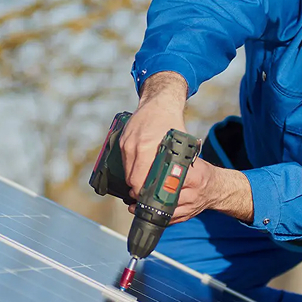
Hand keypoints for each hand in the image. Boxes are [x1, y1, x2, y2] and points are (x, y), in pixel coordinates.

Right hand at [120, 72, 186, 198]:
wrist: (159, 102)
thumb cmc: (171, 123)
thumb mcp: (179, 144)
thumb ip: (177, 163)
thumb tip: (177, 185)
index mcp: (147, 148)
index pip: (139, 180)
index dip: (143, 193)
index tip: (149, 198)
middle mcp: (134, 146)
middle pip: (131, 178)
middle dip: (138, 189)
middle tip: (147, 195)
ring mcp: (126, 143)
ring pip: (126, 171)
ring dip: (134, 178)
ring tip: (144, 184)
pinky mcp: (122, 140)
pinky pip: (124, 160)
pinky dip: (131, 167)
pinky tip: (140, 168)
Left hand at [126, 161, 255, 224]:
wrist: (217, 189)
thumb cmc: (201, 173)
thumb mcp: (191, 162)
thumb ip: (174, 160)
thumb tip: (151, 157)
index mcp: (194, 176)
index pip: (173, 179)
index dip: (157, 182)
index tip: (143, 181)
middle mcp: (192, 193)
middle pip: (167, 199)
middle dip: (149, 198)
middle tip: (134, 195)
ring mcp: (190, 207)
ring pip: (167, 212)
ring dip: (149, 210)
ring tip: (135, 206)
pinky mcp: (187, 216)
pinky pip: (170, 220)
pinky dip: (156, 218)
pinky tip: (145, 214)